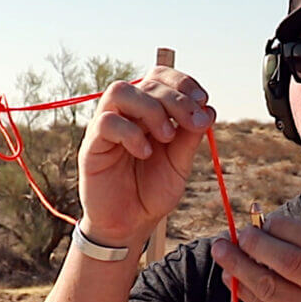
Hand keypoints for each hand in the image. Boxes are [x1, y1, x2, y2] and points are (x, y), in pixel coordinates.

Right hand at [76, 66, 215, 246]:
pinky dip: (131, 133)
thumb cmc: (152, 191)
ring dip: (151, 109)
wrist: (130, 225)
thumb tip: (208, 110)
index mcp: (148, 112)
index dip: (183, 82)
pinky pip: (106, 122)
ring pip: (119, 91)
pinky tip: (145, 153)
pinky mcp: (92, 145)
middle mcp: (126, 113)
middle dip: (177, 99)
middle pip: (146, 83)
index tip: (203, 102)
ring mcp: (106, 126)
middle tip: (194, 123)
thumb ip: (190, 137)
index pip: (160, 76)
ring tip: (167, 136)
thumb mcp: (180, 163)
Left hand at [212, 217, 300, 301]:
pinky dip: (243, 290)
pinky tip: (231, 278)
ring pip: (271, 286)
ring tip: (222, 251)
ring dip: (239, 265)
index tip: (262, 221)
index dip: (282, 226)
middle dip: (256, 243)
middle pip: (290, 261)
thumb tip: (258, 226)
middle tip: (239, 235)